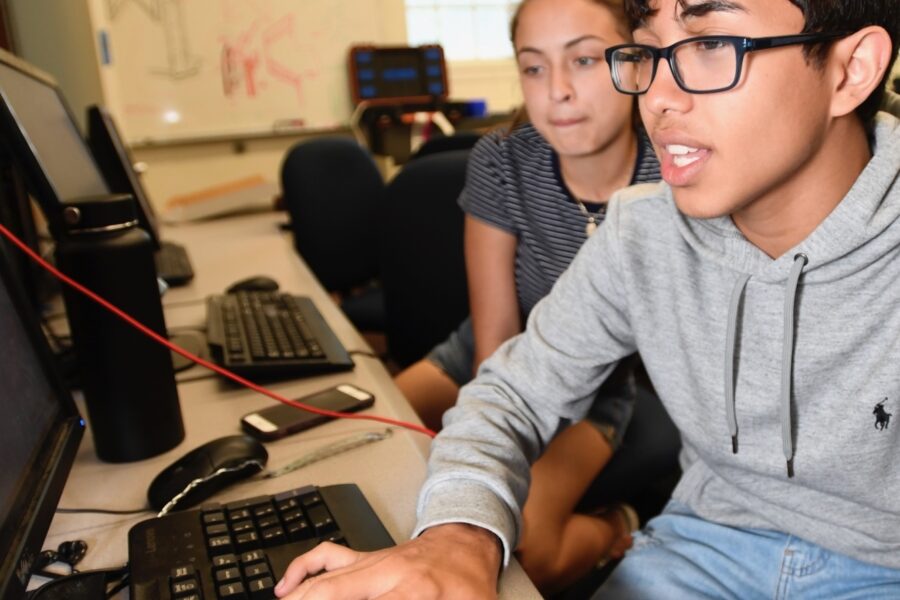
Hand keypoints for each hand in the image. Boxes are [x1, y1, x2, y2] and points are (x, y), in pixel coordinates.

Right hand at [274, 523, 501, 598]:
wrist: (465, 543)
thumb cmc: (467, 583)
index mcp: (413, 590)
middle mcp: (386, 573)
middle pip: (334, 592)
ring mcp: (372, 561)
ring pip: (324, 578)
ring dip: (299, 596)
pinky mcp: (364, 556)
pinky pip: (326, 556)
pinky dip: (301, 569)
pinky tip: (285, 588)